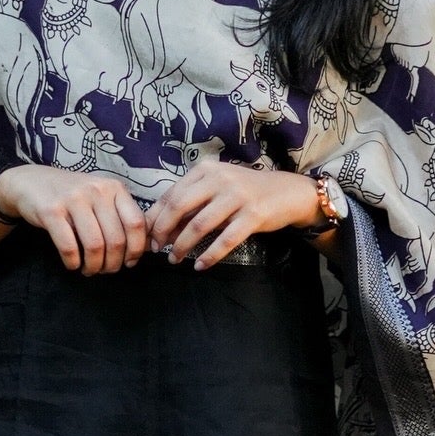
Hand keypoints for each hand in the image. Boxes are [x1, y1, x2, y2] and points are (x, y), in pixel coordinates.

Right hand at [0, 164, 148, 274]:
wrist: (31, 182)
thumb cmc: (72, 196)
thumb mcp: (101, 197)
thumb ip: (121, 216)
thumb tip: (145, 247)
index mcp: (114, 187)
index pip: (137, 223)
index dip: (136, 249)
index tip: (130, 262)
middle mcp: (96, 190)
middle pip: (116, 239)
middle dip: (113, 264)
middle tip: (106, 270)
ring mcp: (73, 199)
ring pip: (95, 246)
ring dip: (94, 266)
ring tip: (90, 270)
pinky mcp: (51, 211)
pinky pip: (69, 247)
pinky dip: (73, 263)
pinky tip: (73, 264)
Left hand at [146, 163, 322, 269]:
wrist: (287, 192)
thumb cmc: (245, 192)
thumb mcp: (217, 188)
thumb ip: (192, 202)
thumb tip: (160, 227)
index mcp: (205, 170)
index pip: (171, 194)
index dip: (155, 217)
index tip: (147, 236)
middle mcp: (219, 179)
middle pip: (179, 207)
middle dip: (163, 231)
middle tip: (157, 249)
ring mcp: (237, 196)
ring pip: (199, 225)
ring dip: (182, 246)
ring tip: (175, 259)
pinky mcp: (253, 215)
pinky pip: (226, 240)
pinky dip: (210, 255)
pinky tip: (200, 266)